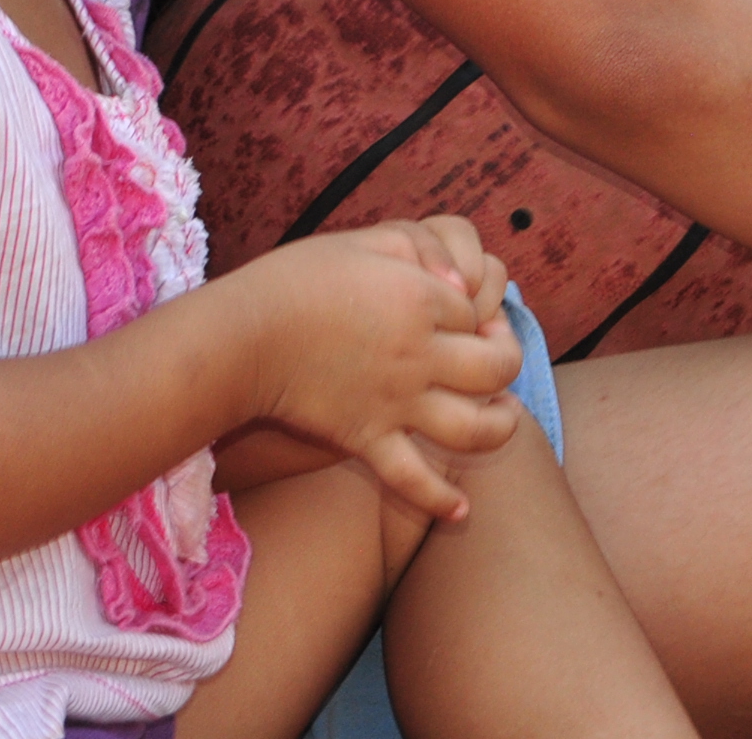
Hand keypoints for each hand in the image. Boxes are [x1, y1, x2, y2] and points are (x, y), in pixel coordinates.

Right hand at [234, 220, 522, 519]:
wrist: (244, 336)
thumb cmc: (296, 279)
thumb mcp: (363, 242)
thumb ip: (417, 248)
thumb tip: (460, 283)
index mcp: (420, 300)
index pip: (477, 308)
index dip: (479, 307)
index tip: (468, 309)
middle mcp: (419, 354)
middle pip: (497, 367)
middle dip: (507, 362)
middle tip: (495, 357)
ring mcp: (396, 402)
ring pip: (476, 428)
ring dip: (501, 426)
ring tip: (503, 417)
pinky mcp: (367, 438)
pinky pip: (414, 479)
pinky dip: (441, 499)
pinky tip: (461, 510)